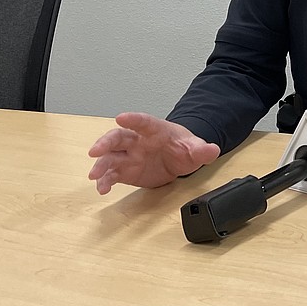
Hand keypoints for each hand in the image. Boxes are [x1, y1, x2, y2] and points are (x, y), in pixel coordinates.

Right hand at [87, 112, 220, 194]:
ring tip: (94, 175)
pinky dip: (105, 181)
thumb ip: (202, 149)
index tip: (121, 117)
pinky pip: (112, 174)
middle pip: (118, 137)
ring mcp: (130, 155)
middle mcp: (138, 140)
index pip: (143, 122)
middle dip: (105, 142)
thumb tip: (213, 149)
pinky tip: (102, 188)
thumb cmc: (182, 147)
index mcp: (155, 130)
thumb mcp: (195, 149)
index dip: (132, 120)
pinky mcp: (126, 170)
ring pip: (110, 156)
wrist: (178, 157)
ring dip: (100, 164)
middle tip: (95, 151)